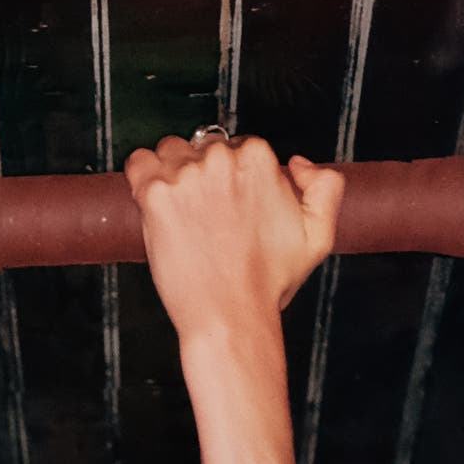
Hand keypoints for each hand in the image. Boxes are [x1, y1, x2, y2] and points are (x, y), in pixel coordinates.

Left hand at [126, 131, 340, 329]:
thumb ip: (325, 188)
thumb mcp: (318, 235)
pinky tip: (151, 199)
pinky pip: (138, 162)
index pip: (238, 148)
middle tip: (204, 215)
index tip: (229, 205)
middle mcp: (222, 159)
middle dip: (202, 175)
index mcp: (258, 159)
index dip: (232, 178)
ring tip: (179, 211)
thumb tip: (297, 163)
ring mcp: (186, 175)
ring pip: (169, 152)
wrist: (230, 316)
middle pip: (202, 147)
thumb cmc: (267, 283)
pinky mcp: (155, 194)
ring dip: (171, 173)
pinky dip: (140, 175)